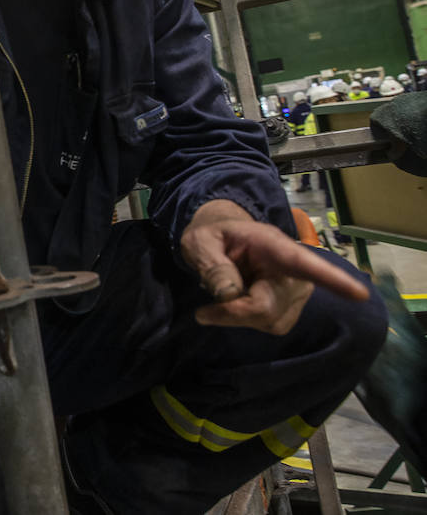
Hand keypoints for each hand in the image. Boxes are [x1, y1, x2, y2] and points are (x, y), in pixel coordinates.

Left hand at [181, 199, 369, 334]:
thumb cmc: (214, 236)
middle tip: (202, 312)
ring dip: (237, 317)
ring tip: (225, 293)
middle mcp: (295, 272)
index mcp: (275, 247)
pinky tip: (237, 303)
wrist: (222, 239)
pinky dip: (245, 321)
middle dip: (231, 312)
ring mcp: (296, 293)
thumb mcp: (200, 241)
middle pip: (266, 307)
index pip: (306, 264)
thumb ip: (212, 264)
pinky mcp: (290, 310)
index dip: (333, 280)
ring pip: (268, 321)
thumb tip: (230, 295)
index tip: (361, 295)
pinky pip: (269, 325)